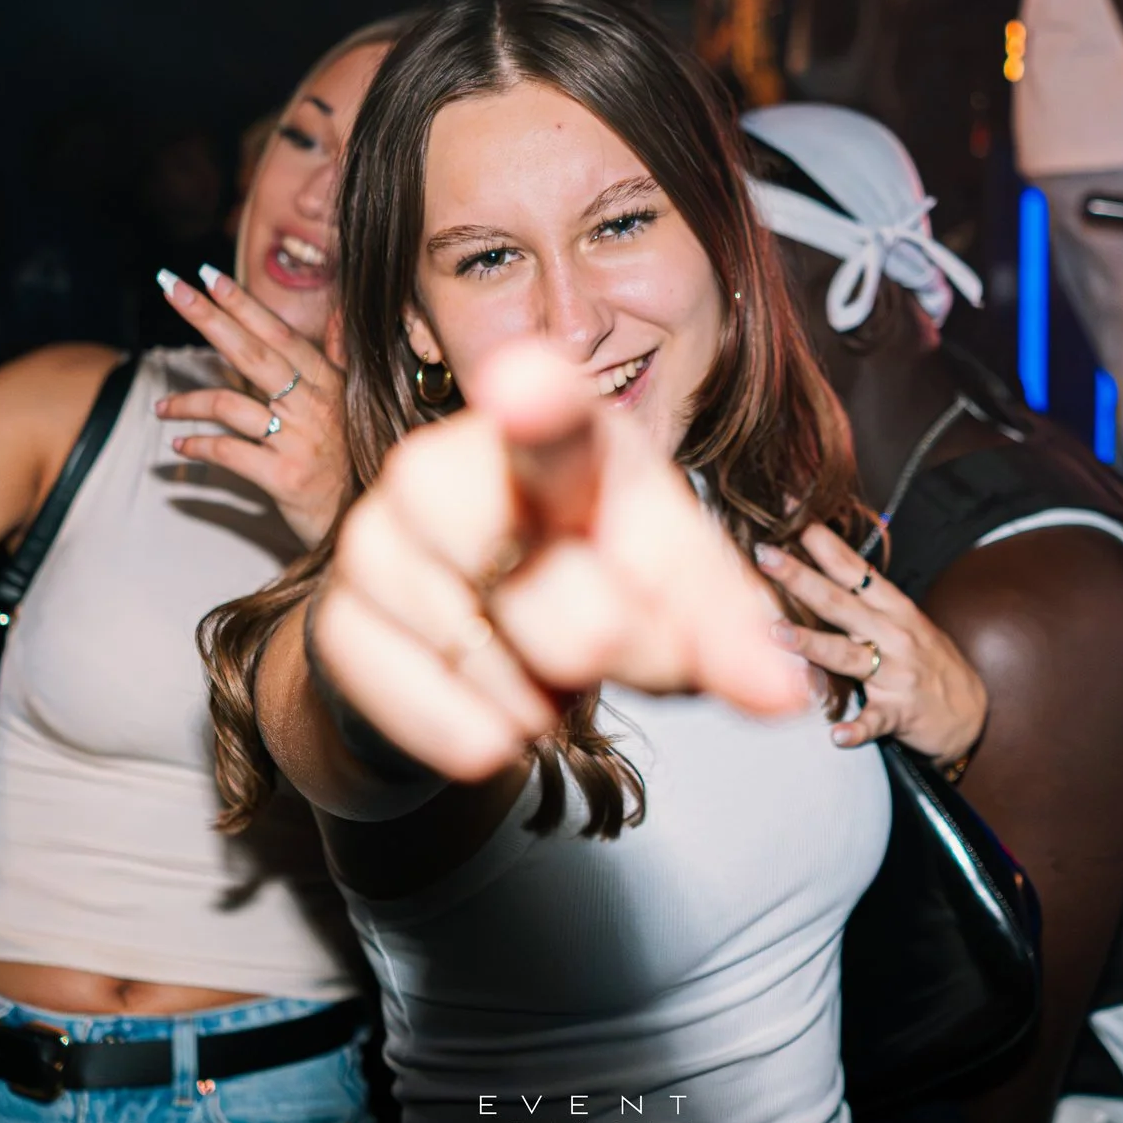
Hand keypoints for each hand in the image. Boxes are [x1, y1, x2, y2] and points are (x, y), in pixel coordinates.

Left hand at [158, 264, 350, 544]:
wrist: (358, 521)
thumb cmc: (347, 460)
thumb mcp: (349, 406)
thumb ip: (338, 360)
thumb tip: (338, 318)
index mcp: (327, 383)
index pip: (277, 333)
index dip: (242, 303)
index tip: (208, 275)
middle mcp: (314, 405)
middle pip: (250, 353)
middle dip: (207, 316)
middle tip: (170, 287)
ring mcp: (299, 441)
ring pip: (230, 406)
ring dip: (187, 402)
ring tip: (160, 407)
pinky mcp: (284, 478)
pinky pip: (228, 453)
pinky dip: (198, 446)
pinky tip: (179, 444)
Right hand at [307, 340, 809, 782]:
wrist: (470, 656)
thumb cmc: (589, 587)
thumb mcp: (676, 599)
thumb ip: (732, 635)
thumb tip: (785, 696)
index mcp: (559, 437)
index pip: (551, 412)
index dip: (539, 403)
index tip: (530, 392)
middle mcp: (450, 464)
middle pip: (548, 583)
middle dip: (608, 642)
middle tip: (614, 652)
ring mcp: (379, 536)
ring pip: (481, 645)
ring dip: (537, 693)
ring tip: (541, 672)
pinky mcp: (337, 618)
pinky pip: (419, 700)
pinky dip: (474, 730)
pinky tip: (492, 719)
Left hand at [754, 523, 988, 766]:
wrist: (972, 712)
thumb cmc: (927, 662)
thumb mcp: (902, 622)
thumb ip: (863, 601)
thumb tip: (815, 569)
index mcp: (893, 608)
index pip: (853, 568)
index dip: (822, 540)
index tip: (790, 512)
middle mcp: (894, 635)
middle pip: (840, 603)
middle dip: (801, 578)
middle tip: (765, 556)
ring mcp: (897, 674)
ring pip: (849, 656)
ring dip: (813, 644)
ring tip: (778, 634)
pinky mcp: (900, 712)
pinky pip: (874, 721)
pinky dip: (856, 729)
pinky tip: (836, 735)